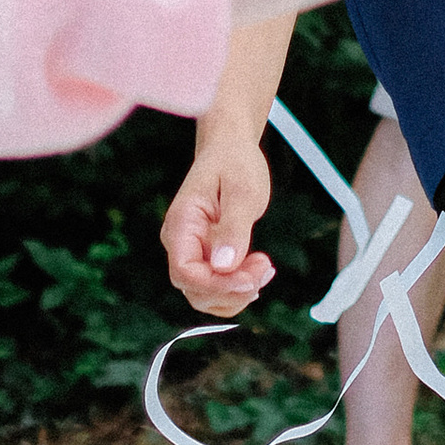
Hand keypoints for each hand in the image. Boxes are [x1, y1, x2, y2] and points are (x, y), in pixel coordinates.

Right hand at [162, 124, 274, 316]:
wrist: (230, 149)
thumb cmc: (235, 163)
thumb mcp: (242, 189)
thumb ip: (233, 227)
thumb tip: (223, 266)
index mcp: (181, 224)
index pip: (185, 272)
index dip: (216, 284)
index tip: (249, 279)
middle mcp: (180, 242)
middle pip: (195, 290)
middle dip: (232, 290)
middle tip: (264, 267)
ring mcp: (191, 250)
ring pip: (205, 295)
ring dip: (237, 293)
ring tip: (264, 268)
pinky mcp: (206, 255)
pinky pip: (217, 285)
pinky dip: (238, 287)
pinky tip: (259, 270)